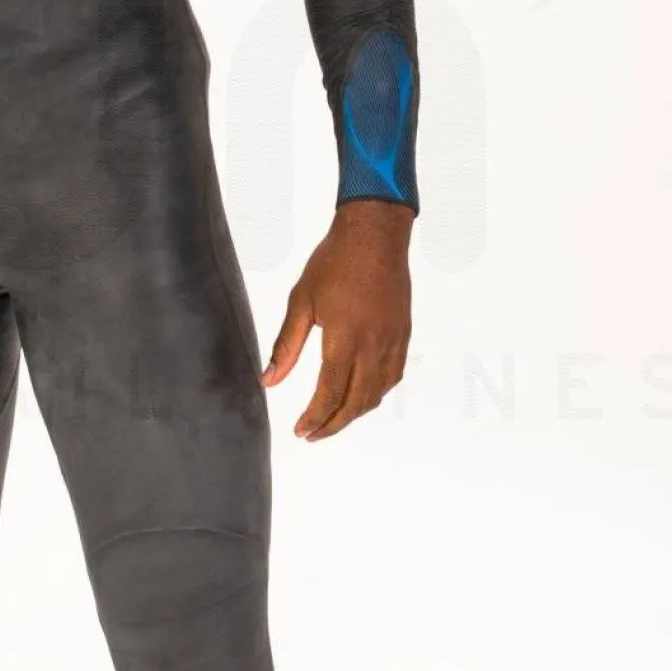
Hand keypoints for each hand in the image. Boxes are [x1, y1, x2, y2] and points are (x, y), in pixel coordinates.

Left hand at [259, 199, 412, 439]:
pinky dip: (375, 394)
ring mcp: (392, 342)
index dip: (314, 418)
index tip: (300, 430)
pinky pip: (392, 377)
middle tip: (312, 434)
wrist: (375, 236)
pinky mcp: (403, 335)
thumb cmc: (335, 262)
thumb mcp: (300, 302)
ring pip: (376, 394)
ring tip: (332, 419)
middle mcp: (373, 346)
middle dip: (333, 425)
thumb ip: (286, 346)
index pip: (329, 395)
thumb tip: (269, 380)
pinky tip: (361, 394)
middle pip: (355, 403)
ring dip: (354, 413)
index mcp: (345, 339)